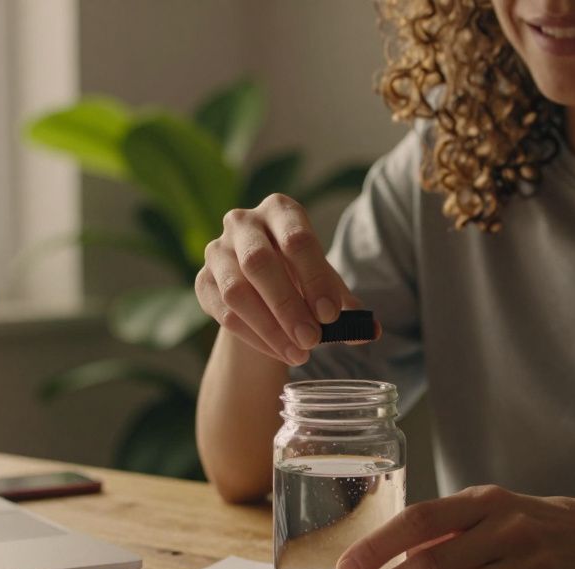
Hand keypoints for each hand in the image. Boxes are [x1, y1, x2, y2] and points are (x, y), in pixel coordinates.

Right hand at [195, 193, 356, 365]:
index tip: (331, 316)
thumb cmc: (300, 274)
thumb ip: (345, 303)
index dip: (315, 279)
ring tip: (300, 353)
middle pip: (259, 263)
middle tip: (313, 340)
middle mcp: (242, 222)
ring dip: (270, 328)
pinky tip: (280, 352)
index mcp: (279, 210)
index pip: (297, 240)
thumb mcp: (324, 281)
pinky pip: (225, 314)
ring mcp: (217, 251)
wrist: (262, 281)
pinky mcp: (203, 282)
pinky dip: (255, 337)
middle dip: (288, 306)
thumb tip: (371, 330)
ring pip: (237, 292)